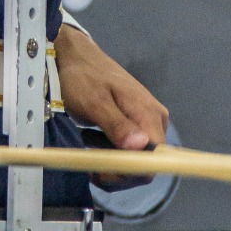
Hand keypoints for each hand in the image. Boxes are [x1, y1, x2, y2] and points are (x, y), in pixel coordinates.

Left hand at [54, 23, 167, 176]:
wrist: (76, 57)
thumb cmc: (83, 77)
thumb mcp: (94, 102)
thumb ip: (116, 124)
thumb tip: (140, 147)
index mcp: (149, 114)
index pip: (154, 161)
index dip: (130, 173)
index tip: (104, 171)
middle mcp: (154, 120)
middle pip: (145, 164)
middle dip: (116, 170)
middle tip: (89, 163)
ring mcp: (145, 122)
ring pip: (135, 160)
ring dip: (110, 161)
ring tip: (87, 142)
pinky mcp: (135, 124)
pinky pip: (128, 150)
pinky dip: (108, 153)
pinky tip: (91, 139)